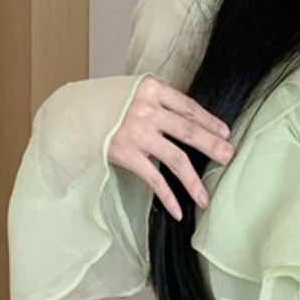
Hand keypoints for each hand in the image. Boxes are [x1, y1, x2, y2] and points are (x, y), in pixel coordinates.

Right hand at [107, 74, 233, 220]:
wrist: (70, 113)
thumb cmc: (105, 102)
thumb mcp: (133, 91)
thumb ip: (159, 102)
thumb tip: (191, 121)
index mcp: (152, 89)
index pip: (188, 106)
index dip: (209, 120)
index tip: (225, 132)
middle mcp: (146, 110)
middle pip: (188, 131)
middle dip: (212, 145)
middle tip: (229, 156)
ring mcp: (137, 133)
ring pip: (176, 158)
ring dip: (195, 179)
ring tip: (206, 196)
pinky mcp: (127, 154)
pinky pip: (154, 179)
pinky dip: (168, 196)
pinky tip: (179, 210)